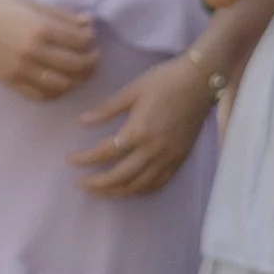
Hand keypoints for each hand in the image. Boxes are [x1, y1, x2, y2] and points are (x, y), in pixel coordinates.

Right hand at [0, 0, 99, 99]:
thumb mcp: (29, 2)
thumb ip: (60, 15)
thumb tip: (88, 23)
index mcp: (40, 27)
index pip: (80, 41)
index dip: (91, 40)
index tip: (91, 38)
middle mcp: (33, 51)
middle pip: (76, 65)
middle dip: (91, 62)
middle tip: (93, 57)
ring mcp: (21, 69)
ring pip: (61, 84)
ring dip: (77, 80)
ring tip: (79, 72)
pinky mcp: (9, 81)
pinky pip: (39, 95)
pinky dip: (55, 93)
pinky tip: (59, 83)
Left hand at [70, 53, 213, 197]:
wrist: (201, 81)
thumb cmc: (165, 80)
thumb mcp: (132, 90)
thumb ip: (106, 109)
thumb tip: (81, 122)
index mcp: (139, 130)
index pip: (105, 152)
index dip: (85, 159)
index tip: (71, 160)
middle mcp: (154, 149)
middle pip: (120, 176)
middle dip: (97, 183)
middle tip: (80, 183)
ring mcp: (169, 157)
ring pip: (139, 186)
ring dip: (116, 192)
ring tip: (99, 191)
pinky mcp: (180, 159)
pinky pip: (159, 184)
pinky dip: (141, 191)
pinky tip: (129, 190)